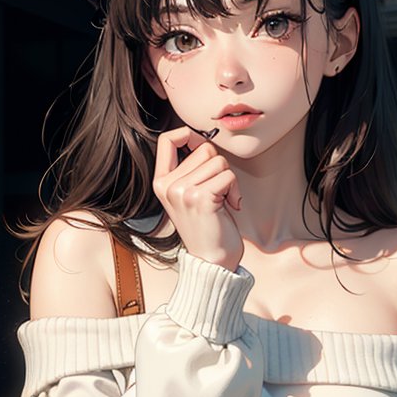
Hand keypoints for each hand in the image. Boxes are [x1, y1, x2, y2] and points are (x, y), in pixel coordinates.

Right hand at [153, 125, 243, 271]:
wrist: (211, 261)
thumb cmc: (207, 227)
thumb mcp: (189, 194)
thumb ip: (190, 169)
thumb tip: (202, 139)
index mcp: (161, 182)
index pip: (168, 139)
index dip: (190, 136)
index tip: (203, 150)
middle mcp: (168, 185)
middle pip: (204, 149)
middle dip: (219, 166)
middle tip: (218, 191)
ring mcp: (182, 191)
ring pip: (218, 161)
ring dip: (229, 180)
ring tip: (223, 201)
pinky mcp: (200, 198)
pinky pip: (227, 175)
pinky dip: (235, 190)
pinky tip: (230, 206)